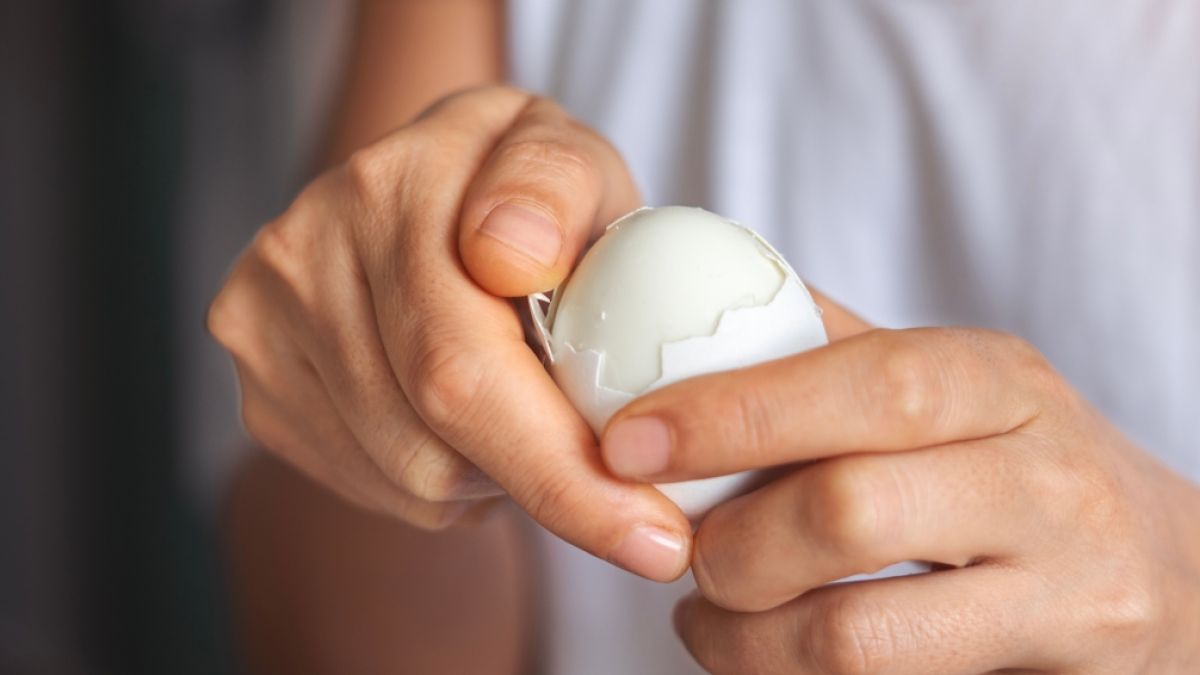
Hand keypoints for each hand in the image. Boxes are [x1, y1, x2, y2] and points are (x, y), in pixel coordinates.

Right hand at [208, 86, 692, 580]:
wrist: (432, 189)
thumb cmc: (529, 193)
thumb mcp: (573, 159)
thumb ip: (556, 186)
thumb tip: (512, 257)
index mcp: (386, 192)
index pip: (461, 368)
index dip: (561, 471)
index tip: (654, 539)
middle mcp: (300, 258)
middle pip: (430, 442)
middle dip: (546, 486)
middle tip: (626, 498)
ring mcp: (264, 329)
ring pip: (406, 479)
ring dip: (498, 478)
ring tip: (533, 414)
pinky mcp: (262, 392)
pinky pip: (377, 488)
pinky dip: (450, 483)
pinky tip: (474, 423)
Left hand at [600, 294, 1199, 672]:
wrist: (1175, 573)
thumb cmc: (1018, 468)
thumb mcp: (955, 391)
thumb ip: (838, 353)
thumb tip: (699, 311)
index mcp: (997, 382)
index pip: (865, 386)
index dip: (732, 414)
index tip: (629, 443)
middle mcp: (1044, 480)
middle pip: (847, 510)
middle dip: (731, 543)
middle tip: (681, 550)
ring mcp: (1062, 593)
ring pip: (853, 633)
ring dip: (742, 635)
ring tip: (707, 616)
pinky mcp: (1050, 670)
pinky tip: (761, 655)